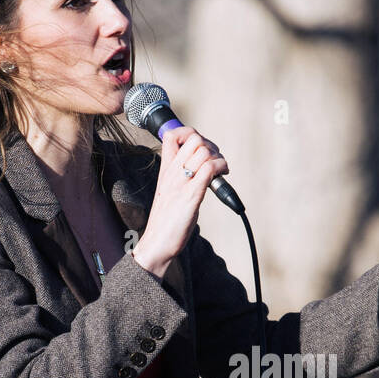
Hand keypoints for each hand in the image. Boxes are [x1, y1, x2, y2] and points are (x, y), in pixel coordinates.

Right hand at [132, 126, 228, 278]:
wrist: (157, 243)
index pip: (172, 135)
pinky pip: (208, 170)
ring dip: (219, 158)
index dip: (189, 134)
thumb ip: (180, 175)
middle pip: (194, 139)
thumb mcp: (169, 191)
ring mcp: (181, 183)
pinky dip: (220, 169)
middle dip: (211, 146)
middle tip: (215, 163)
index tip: (201, 148)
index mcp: (165, 169)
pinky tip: (222, 177)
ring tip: (221, 172)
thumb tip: (200, 165)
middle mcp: (172, 172)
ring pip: (204, 151)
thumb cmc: (166, 220)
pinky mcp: (191, 196)